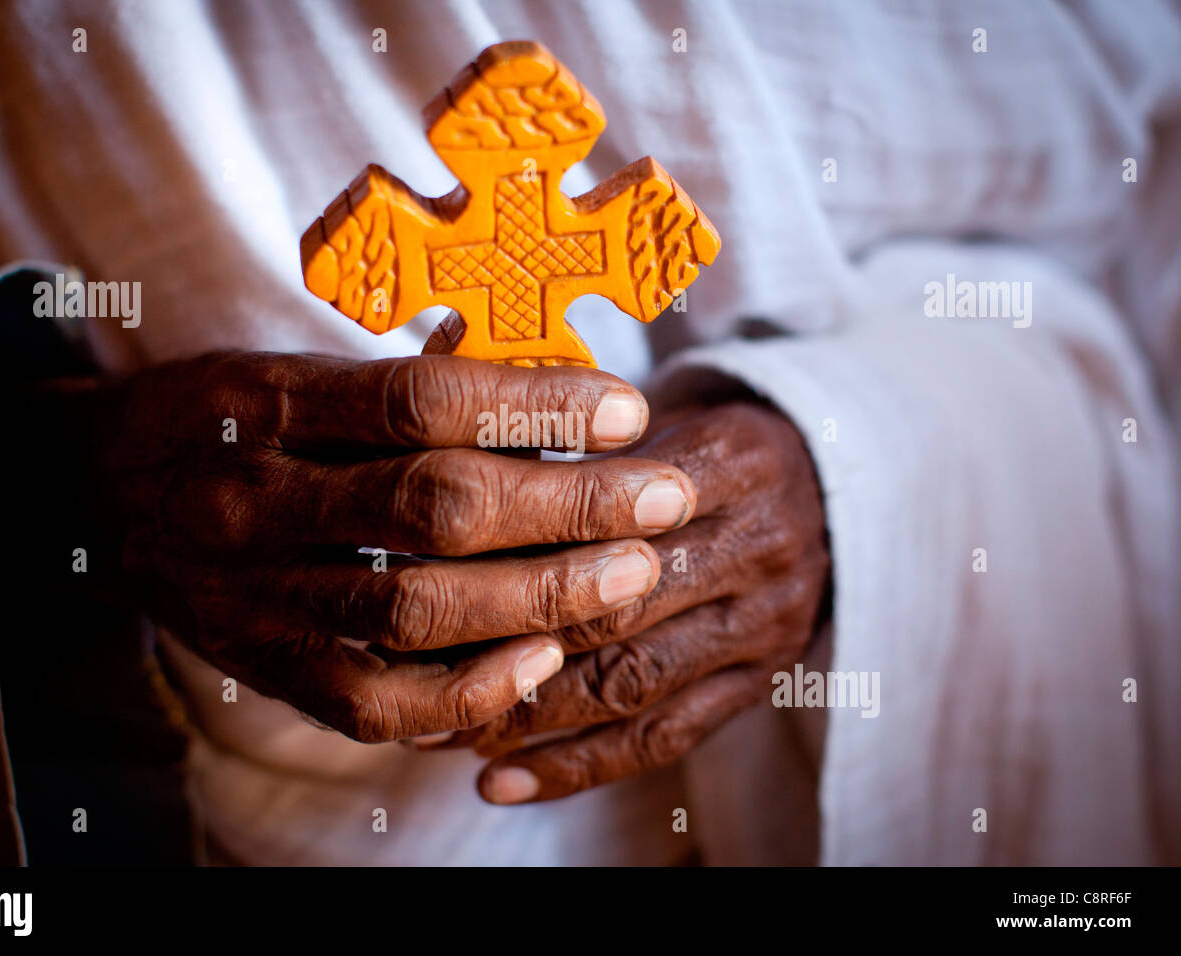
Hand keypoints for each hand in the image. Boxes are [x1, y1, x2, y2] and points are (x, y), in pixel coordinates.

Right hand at [72, 351, 697, 741]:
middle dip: (567, 507)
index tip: (626, 406)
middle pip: (432, 509)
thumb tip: (545, 393)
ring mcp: (258, 596)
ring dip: (540, 597)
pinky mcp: (267, 667)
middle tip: (665, 497)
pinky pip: (376, 703)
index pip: (415, 400)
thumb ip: (392, 388)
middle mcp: (258, 502)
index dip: (531, 403)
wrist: (89, 496)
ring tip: (632, 576)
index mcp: (265, 404)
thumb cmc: (215, 421)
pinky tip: (543, 661)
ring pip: (415, 610)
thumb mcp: (280, 368)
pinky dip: (469, 690)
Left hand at [430, 399, 829, 802]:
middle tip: (408, 668)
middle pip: (614, 606)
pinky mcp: (758, 683)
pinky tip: (501, 781)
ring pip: (629, 684)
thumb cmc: (710, 449)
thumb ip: (575, 444)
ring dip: (526, 716)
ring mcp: (762, 625)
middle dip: (505, 643)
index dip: (512, 549)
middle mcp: (757, 546)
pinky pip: (663, 739)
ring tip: (437, 730)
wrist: (834, 488)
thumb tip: (450, 473)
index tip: (422, 573)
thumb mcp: (663, 416)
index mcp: (729, 460)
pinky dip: (576, 767)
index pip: (608, 516)